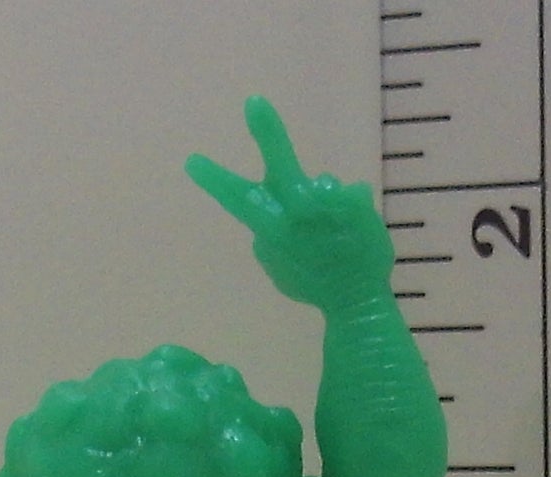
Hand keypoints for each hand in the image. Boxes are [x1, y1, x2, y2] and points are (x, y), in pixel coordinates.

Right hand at [187, 96, 392, 311]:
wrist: (358, 300)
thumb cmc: (312, 285)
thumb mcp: (279, 269)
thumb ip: (269, 240)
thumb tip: (271, 216)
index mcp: (272, 230)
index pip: (238, 199)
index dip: (215, 180)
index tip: (192, 160)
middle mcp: (298, 212)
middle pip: (280, 164)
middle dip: (268, 133)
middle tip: (255, 102)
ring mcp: (328, 205)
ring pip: (318, 183)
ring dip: (322, 202)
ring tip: (335, 233)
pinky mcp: (356, 203)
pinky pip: (346, 194)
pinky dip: (348, 211)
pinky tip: (352, 233)